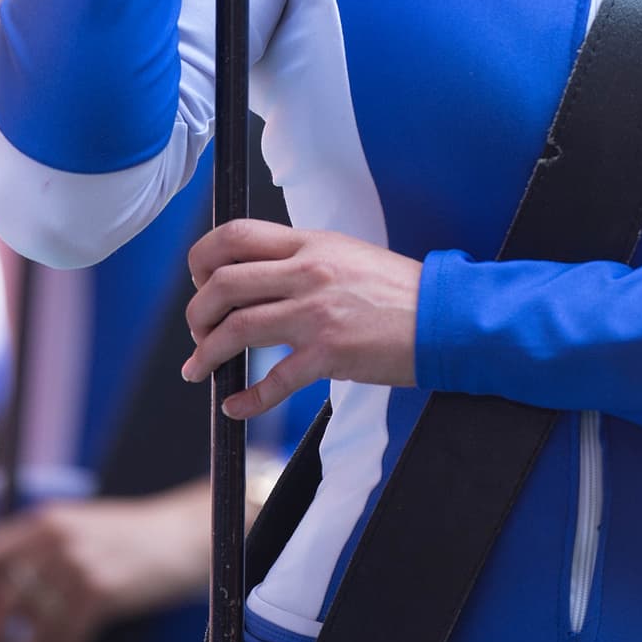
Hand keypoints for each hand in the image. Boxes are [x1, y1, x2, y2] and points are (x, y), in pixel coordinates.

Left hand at [0, 481, 208, 641]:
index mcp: (43, 521)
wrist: (183, 534)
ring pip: (31, 628)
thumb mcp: (79, 526)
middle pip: (0, 599)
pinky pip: (67, 639)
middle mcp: (55, 540)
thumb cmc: (128, 536)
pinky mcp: (102, 591)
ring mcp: (78, 565)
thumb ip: (38, 550)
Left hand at [183, 221, 421, 415]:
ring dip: (206, 355)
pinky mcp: (330, 354)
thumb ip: (302, 260)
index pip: (235, 235)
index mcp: (310, 244)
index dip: (202, 259)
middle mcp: (308, 272)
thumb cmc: (397, 290)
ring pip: (237, 329)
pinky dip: (247, 399)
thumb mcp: (345, 255)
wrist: (444, 317)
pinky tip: (237, 406)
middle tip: (199, 332)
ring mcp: (316, 313)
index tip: (200, 282)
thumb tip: (256, 277)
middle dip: (197, 313)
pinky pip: (274, 381)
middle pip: (223, 284)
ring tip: (199, 369)